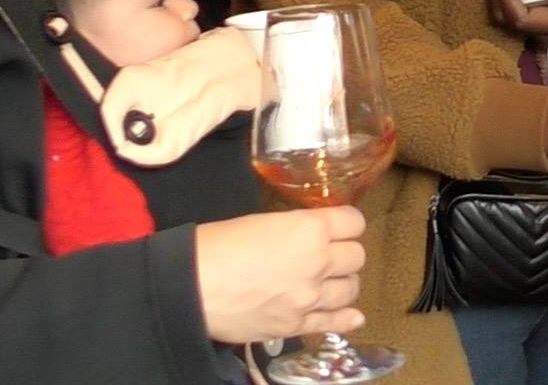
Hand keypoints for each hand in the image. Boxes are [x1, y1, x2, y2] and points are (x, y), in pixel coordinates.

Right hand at [195, 207, 366, 342]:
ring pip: (351, 289)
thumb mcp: (262, 221)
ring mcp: (310, 298)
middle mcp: (319, 262)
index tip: (340, 225)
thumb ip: (295, 228)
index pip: (353, 221)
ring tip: (332, 281)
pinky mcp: (296, 325)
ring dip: (344, 283)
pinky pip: (334, 323)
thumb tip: (308, 235)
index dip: (347, 222)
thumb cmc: (218, 245)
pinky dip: (346, 319)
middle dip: (346, 252)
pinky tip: (353, 316)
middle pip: (357, 256)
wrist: (191, 286)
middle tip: (331, 253)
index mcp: (310, 229)